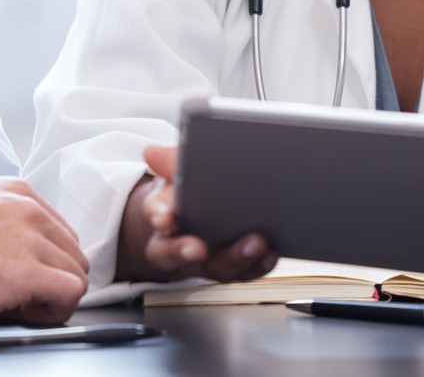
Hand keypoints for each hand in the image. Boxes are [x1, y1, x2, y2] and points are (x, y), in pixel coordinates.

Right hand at [0, 177, 87, 323]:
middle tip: (24, 300)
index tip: (26, 281)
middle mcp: (29, 209)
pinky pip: (71, 293)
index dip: (48, 263)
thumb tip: (25, 255)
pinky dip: (56, 310)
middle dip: (54, 281)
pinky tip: (26, 315)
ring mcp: (30, 236)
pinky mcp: (27, 269)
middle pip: (73, 253)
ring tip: (21, 308)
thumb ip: (5, 228)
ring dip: (54, 297)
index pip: (60, 233)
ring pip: (76, 274)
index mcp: (17, 193)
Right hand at [115, 144, 277, 283]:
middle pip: (182, 256)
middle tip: (198, 248)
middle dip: (188, 252)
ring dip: (236, 258)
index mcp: (164, 222)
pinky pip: (247, 271)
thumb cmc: (186, 191)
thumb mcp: (177, 172)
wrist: (200, 209)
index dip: (158, 219)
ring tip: (254, 243)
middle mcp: (184, 248)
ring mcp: (211, 260)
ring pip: (219, 268)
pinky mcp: (238, 265)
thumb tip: (151, 152)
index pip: (155, 220)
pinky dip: (259, 263)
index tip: (163, 218)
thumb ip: (169, 163)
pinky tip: (271, 251)